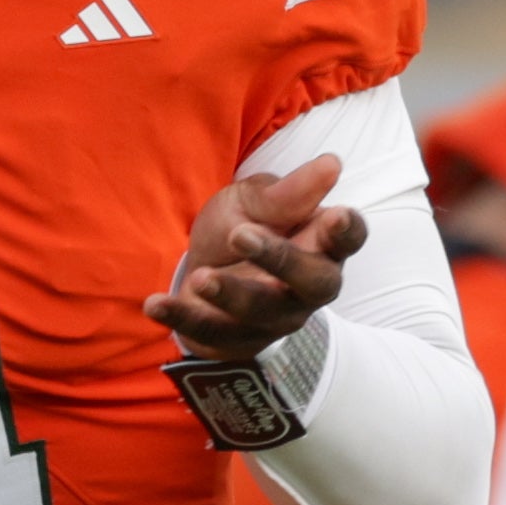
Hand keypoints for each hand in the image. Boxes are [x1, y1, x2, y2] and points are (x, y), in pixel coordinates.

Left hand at [141, 153, 364, 363]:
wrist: (204, 265)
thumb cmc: (242, 225)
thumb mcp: (256, 201)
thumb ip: (287, 193)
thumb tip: (331, 164)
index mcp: (321, 242)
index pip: (350, 238)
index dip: (347, 230)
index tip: (336, 215)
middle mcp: (308, 285)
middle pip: (314, 282)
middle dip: (280, 260)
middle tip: (240, 235)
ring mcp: (276, 317)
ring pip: (262, 312)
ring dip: (230, 294)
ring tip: (200, 277)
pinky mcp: (239, 340)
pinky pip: (212, 334)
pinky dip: (182, 318)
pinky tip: (155, 305)